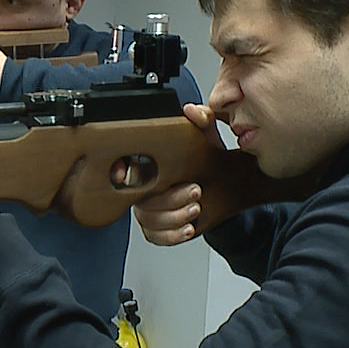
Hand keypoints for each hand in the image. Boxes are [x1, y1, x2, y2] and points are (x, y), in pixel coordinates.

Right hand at [128, 103, 226, 245]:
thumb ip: (202, 119)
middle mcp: (145, 188)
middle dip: (170, 198)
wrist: (229, 186)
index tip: (124, 176)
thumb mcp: (208, 135)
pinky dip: (172, 234)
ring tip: (196, 208)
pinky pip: (156, 237)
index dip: (119, 171)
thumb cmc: (211, 160)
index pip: (123, 169)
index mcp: (149, 164)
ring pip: (149, 220)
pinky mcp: (161, 228)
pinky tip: (188, 227)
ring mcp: (151, 210)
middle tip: (195, 189)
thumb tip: (191, 111)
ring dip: (174, 216)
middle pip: (142, 199)